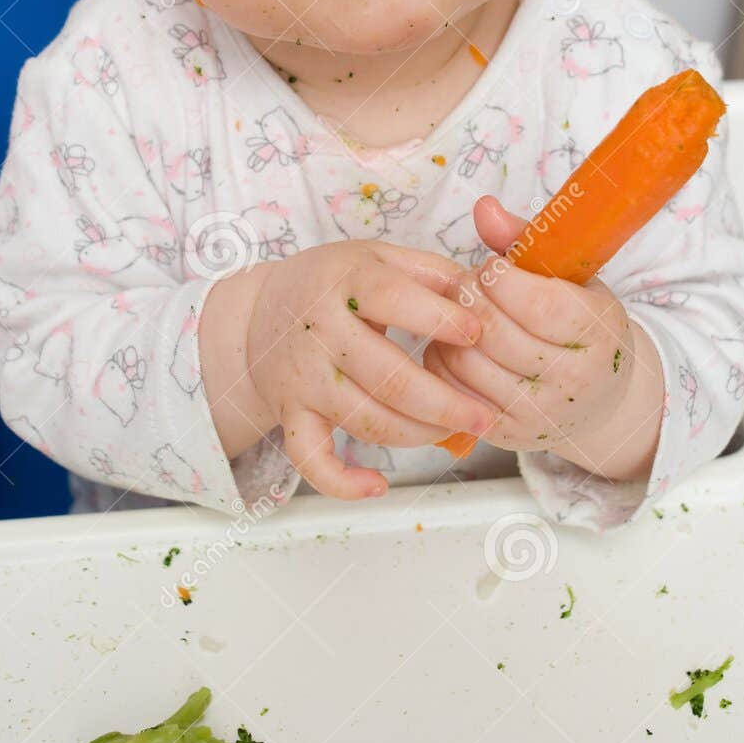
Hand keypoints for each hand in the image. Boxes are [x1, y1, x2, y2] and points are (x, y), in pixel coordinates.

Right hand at [245, 240, 496, 498]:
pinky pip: (310, 458)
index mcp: (345, 283)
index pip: (391, 299)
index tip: (477, 334)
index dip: (438, 319)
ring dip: (418, 435)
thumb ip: (428, 271)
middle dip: (445, 404)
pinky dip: (341, 481)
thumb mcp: (376, 257)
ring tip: (454, 433)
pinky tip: (377, 486)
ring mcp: (303, 378)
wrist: (259, 314)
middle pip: (389, 378)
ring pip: (366, 421)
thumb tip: (482, 294)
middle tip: (484, 416)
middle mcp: (320, 332)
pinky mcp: (290, 414)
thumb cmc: (333, 285)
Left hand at [423, 196, 663, 477]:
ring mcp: (540, 414)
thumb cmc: (580, 324)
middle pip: (496, 333)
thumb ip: (526, 239)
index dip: (500, 278)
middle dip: (468, 298)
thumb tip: (483, 208)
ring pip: (469, 363)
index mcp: (600, 333)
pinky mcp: (507, 435)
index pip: (538, 304)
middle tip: (467, 285)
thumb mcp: (571, 277)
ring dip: (451, 328)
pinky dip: (442, 360)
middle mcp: (574, 381)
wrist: (602, 398)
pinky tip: (455, 342)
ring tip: (461, 312)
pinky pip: (453, 391)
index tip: (492, 268)